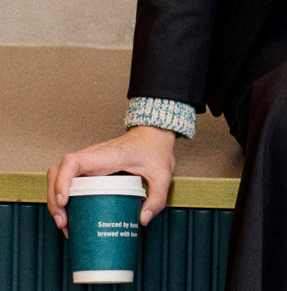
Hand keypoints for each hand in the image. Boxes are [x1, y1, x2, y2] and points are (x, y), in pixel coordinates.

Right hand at [47, 126, 176, 236]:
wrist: (155, 133)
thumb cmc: (155, 149)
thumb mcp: (162, 175)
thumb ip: (157, 198)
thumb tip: (142, 220)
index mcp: (108, 156)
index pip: (73, 161)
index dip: (62, 181)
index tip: (64, 201)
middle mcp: (94, 156)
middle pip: (58, 171)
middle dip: (54, 198)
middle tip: (64, 222)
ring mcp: (90, 161)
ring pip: (59, 174)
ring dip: (55, 198)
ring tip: (65, 223)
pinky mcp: (90, 167)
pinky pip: (68, 178)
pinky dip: (63, 196)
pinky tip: (71, 214)